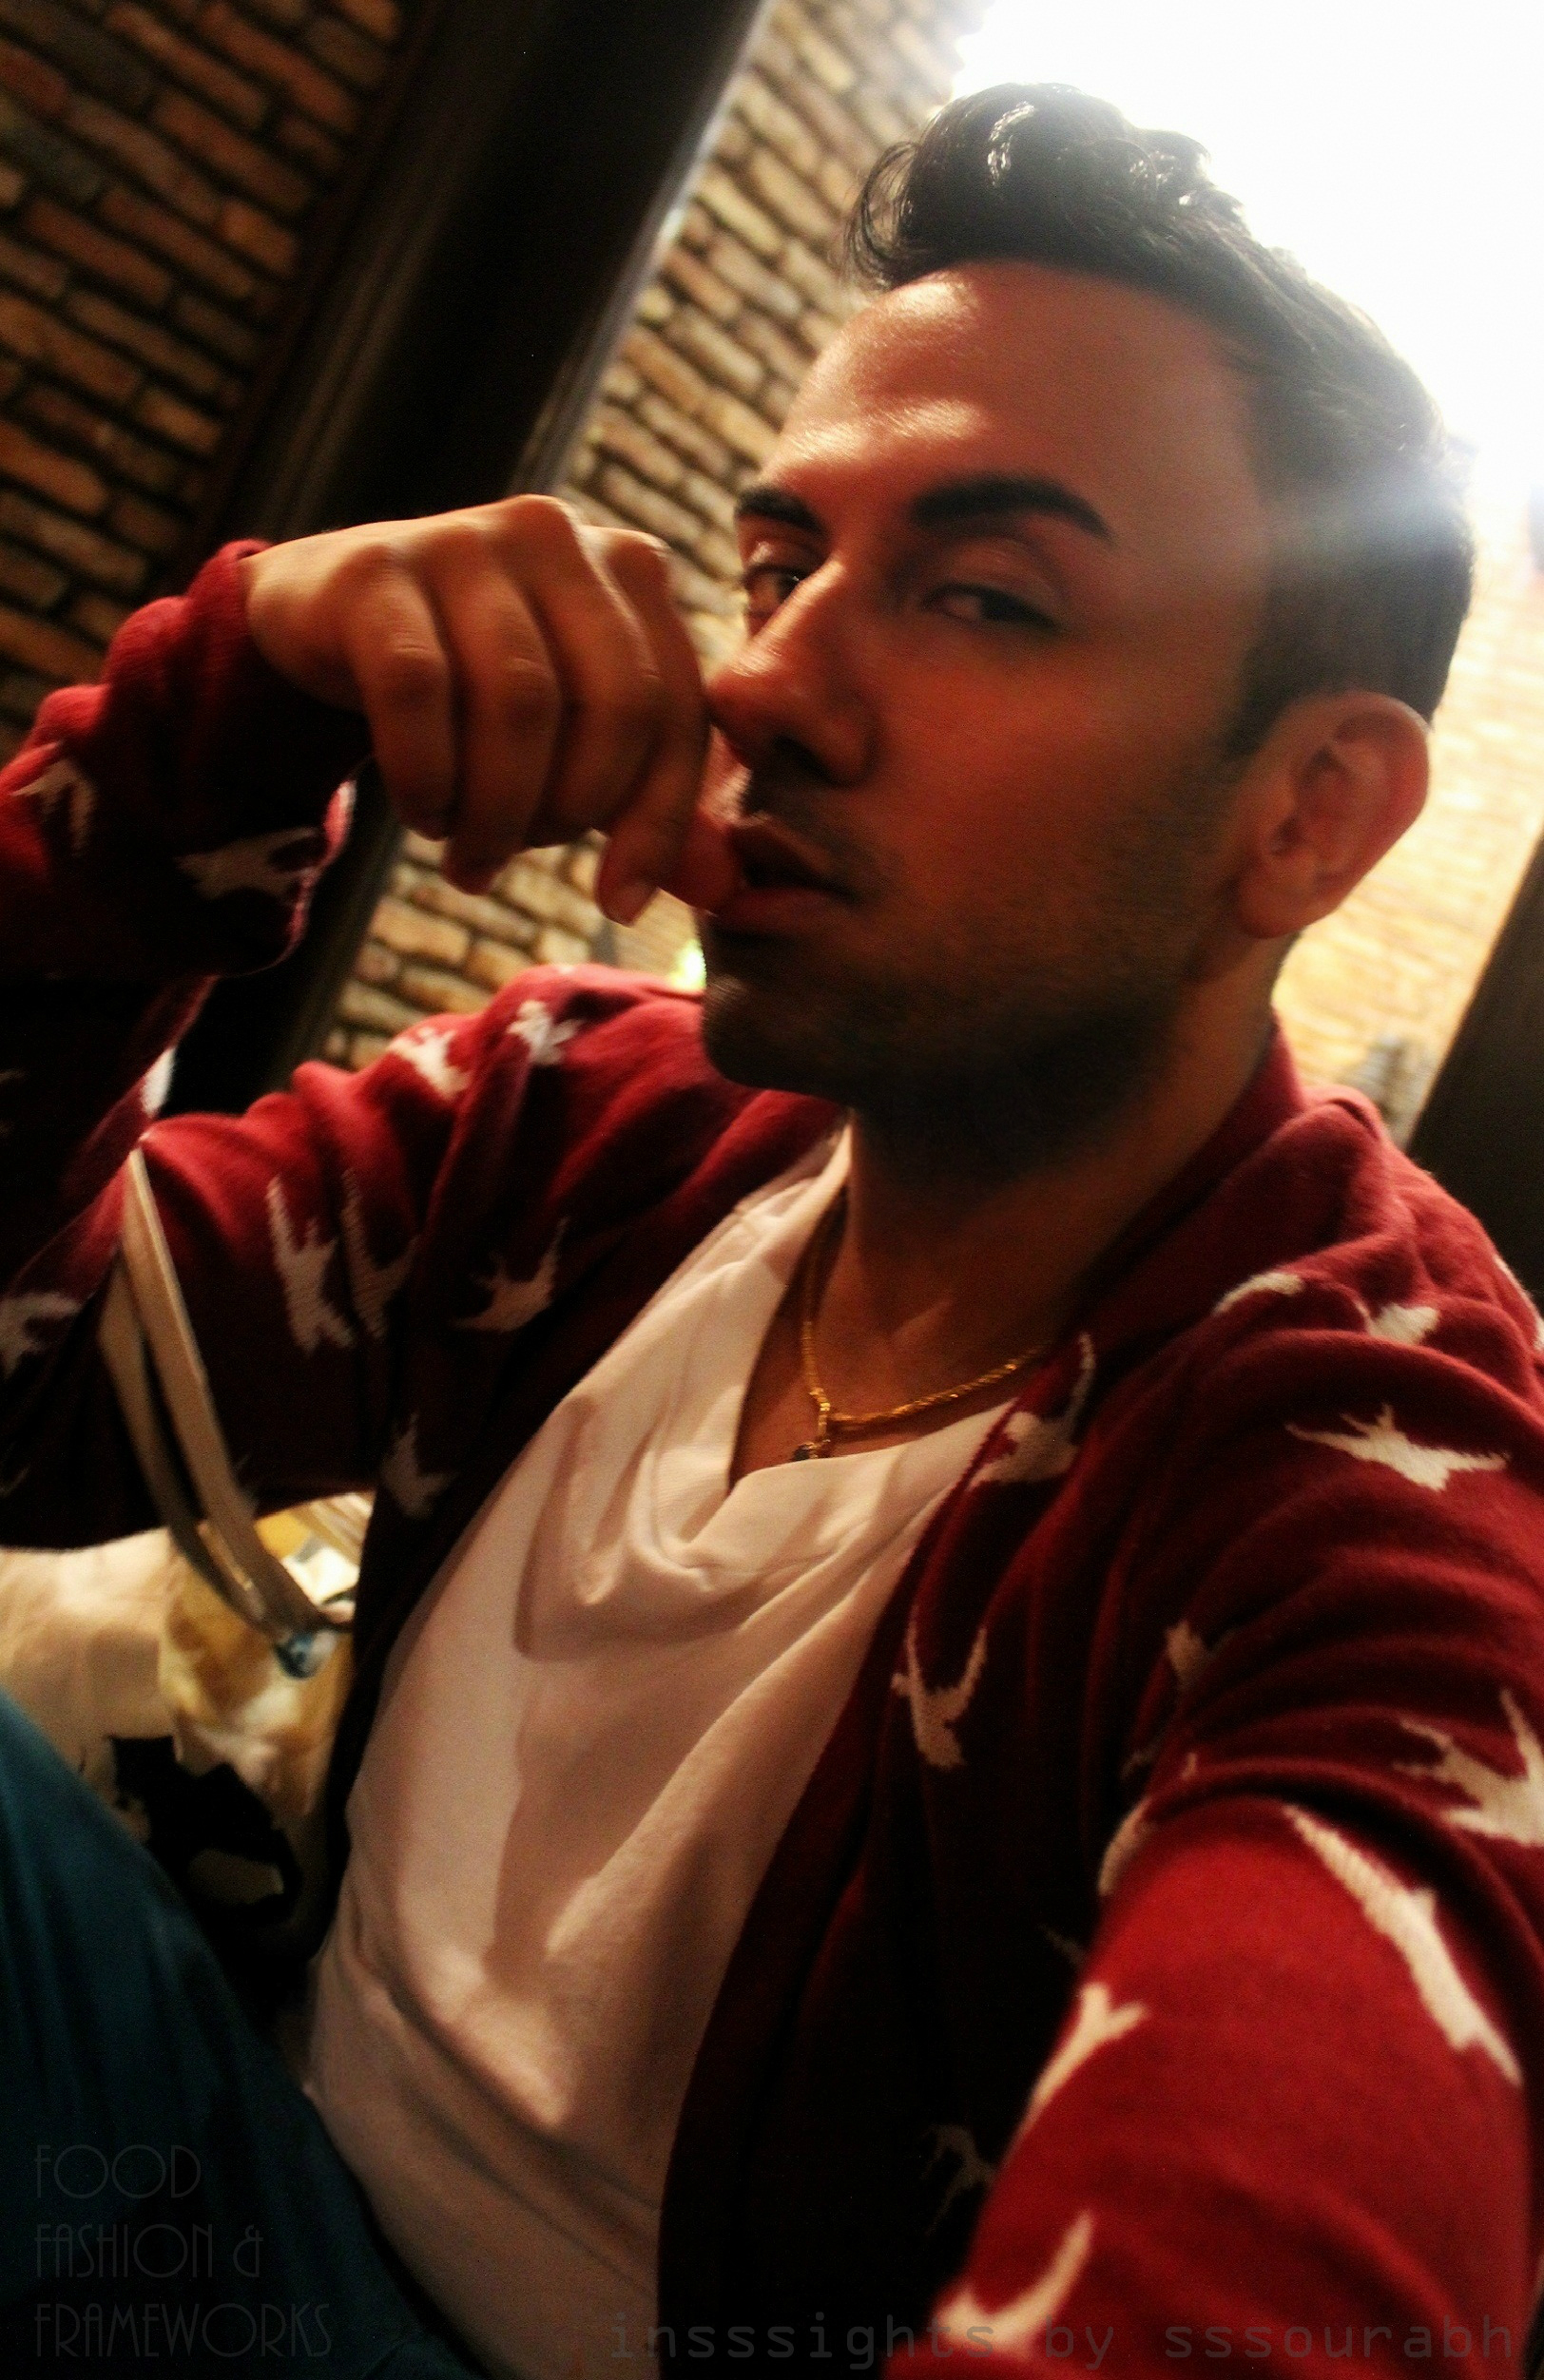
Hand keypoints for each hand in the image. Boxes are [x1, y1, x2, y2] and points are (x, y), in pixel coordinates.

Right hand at [241, 496, 734, 917]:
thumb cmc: (473, 691)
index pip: (677, 710)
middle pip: (613, 704)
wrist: (327, 626)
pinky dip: (425, 777)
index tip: (617, 903)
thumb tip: (722, 891)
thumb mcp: (570, 740)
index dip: (657, 822)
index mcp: (632, 570)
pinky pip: (419, 693)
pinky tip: (422, 812)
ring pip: (519, 704)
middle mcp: (560, 534)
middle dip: (570, 812)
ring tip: (467, 851)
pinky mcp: (377, 569)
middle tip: (519, 855)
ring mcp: (465, 538)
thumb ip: (645, 803)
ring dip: (494, 810)